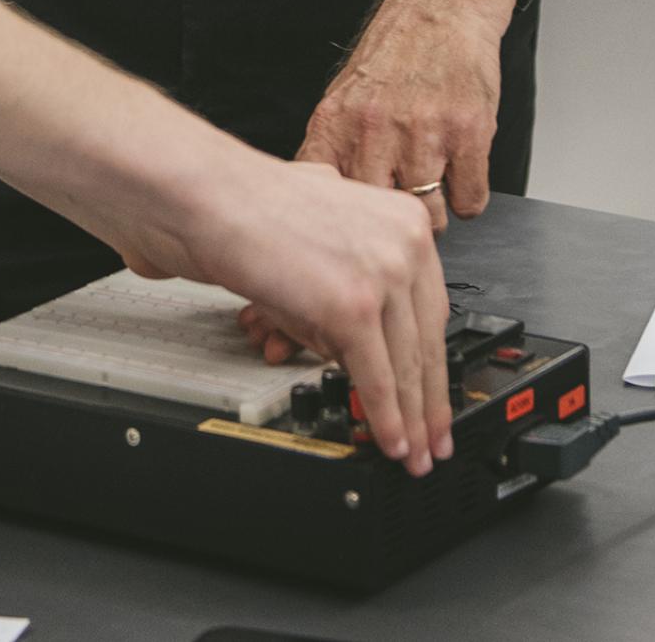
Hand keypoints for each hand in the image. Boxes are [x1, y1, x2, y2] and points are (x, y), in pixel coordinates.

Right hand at [152, 154, 452, 474]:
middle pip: (428, 341)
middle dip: (431, 401)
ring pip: (407, 366)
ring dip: (412, 420)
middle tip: (437, 439)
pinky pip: (375, 377)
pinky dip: (385, 419)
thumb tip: (366, 330)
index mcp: (406, 222)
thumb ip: (360, 274)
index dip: (436, 361)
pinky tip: (391, 443)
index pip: (432, 309)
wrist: (216, 199)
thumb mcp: (331, 234)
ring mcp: (382, 274)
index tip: (437, 393)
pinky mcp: (353, 307)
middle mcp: (405, 244)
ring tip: (415, 454)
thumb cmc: (257, 210)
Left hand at [302, 0, 516, 229]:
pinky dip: (468, 196)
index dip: (342, 224)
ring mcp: (423, 133)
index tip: (352, 228)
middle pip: (379, 219)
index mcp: (335, 123)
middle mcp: (374, 130)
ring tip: (435, 181)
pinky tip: (461, 169)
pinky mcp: (468, 134)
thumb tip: (326, 210)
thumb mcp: (346, 95)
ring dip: (436, 210)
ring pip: (430, 218)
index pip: (326, 204)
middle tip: (402, 205)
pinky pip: (470, 203)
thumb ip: (333, 149)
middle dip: (392, 221)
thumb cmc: (399, 51)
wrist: (444, 3)